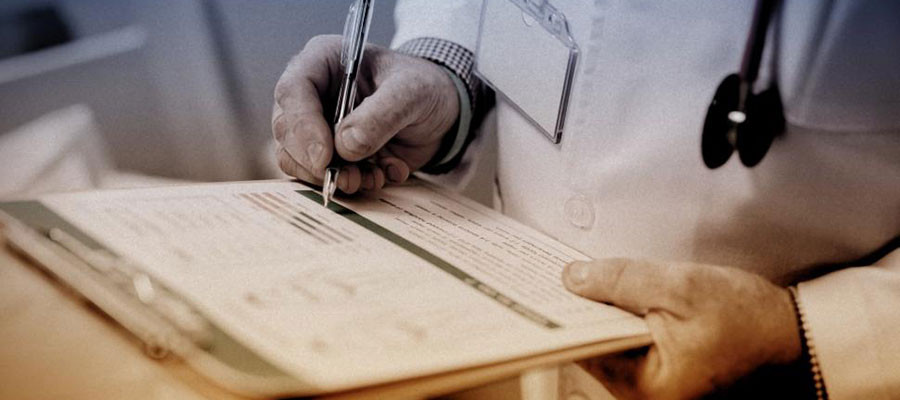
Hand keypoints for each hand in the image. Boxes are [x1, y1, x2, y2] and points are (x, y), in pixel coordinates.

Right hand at [272, 35, 459, 192]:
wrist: (441, 112)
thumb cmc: (423, 87)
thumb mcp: (411, 93)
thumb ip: (380, 116)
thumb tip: (344, 147)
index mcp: (323, 61)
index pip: (293, 91)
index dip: (302, 126)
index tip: (324, 157)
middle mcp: (312, 94)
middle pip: (287, 131)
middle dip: (316, 162)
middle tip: (349, 178)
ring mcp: (317, 126)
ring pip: (297, 159)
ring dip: (333, 177)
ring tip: (371, 177)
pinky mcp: (329, 154)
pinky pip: (321, 176)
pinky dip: (350, 184)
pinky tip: (381, 175)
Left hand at [562, 258, 801, 398]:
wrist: (800, 339)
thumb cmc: (751, 320)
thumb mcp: (682, 288)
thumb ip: (622, 281)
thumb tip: (572, 278)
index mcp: (647, 390)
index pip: (585, 349)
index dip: (566, 314)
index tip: (545, 287)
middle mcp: (647, 399)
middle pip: (596, 348)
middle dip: (585, 311)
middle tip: (564, 275)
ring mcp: (658, 392)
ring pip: (613, 346)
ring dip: (605, 314)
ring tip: (589, 281)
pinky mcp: (668, 378)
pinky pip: (632, 348)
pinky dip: (625, 322)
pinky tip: (620, 297)